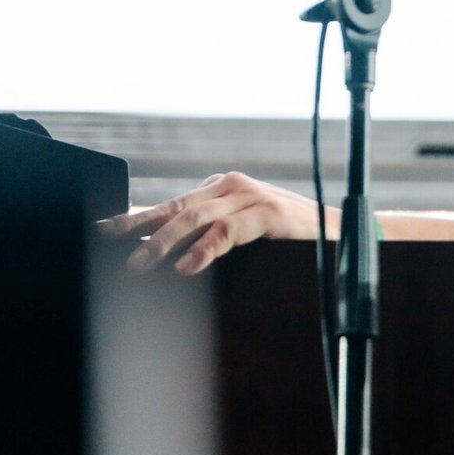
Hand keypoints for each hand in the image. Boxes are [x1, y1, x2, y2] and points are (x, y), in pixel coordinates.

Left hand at [99, 172, 329, 273]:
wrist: (346, 233)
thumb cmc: (296, 240)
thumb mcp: (250, 233)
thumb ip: (217, 235)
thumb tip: (174, 258)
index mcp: (222, 190)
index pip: (171, 203)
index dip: (138, 218)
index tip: (107, 231)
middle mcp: (230, 187)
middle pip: (174, 207)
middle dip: (139, 228)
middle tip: (110, 245)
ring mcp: (249, 197)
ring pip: (194, 218)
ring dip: (163, 243)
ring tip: (140, 263)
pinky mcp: (267, 213)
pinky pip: (227, 232)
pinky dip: (204, 250)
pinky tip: (187, 266)